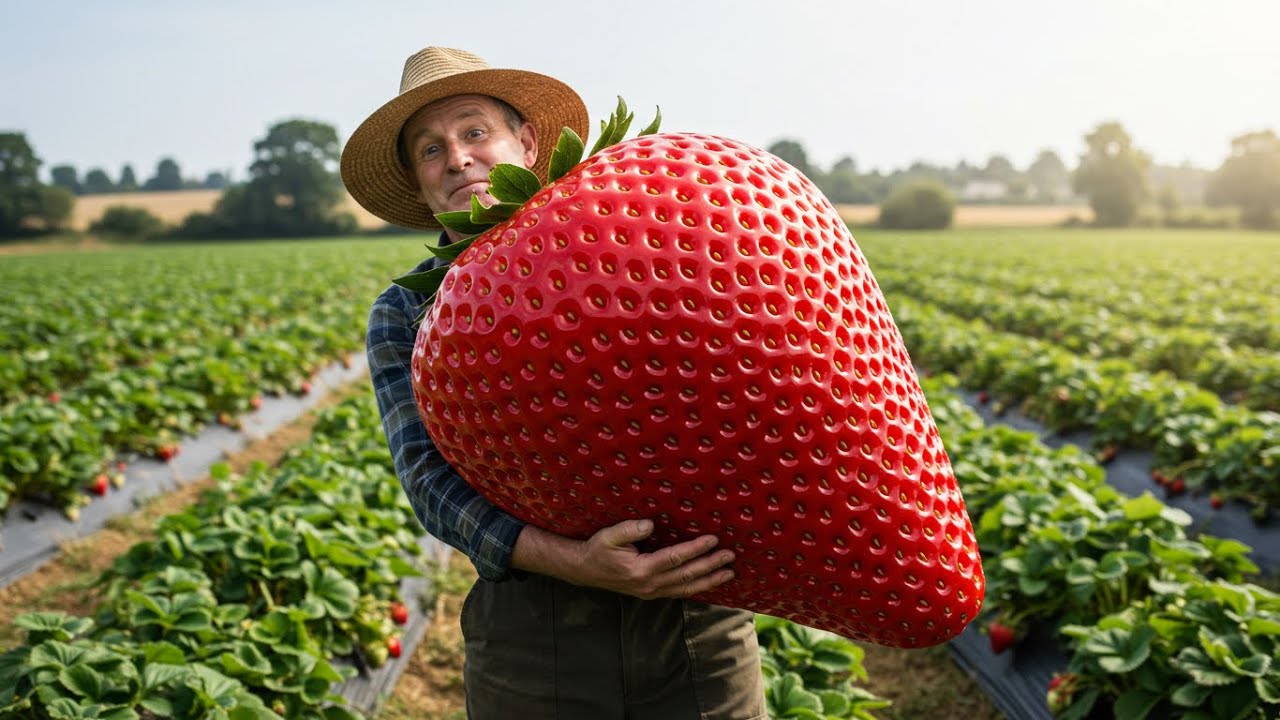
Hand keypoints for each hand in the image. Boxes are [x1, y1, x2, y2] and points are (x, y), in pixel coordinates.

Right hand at [511, 519, 735, 599]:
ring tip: (729, 572)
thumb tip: (651, 524)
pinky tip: (710, 582)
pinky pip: (679, 592)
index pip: (675, 558)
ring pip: (686, 588)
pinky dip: (697, 588)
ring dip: (709, 580)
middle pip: (687, 576)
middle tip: (730, 555)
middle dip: (710, 565)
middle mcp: (649, 585)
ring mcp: (651, 592)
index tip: (713, 539)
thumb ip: (630, 529)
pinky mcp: (652, 593)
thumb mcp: (609, 535)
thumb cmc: (598, 549)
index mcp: (641, 570)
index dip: (696, 549)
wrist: (585, 571)